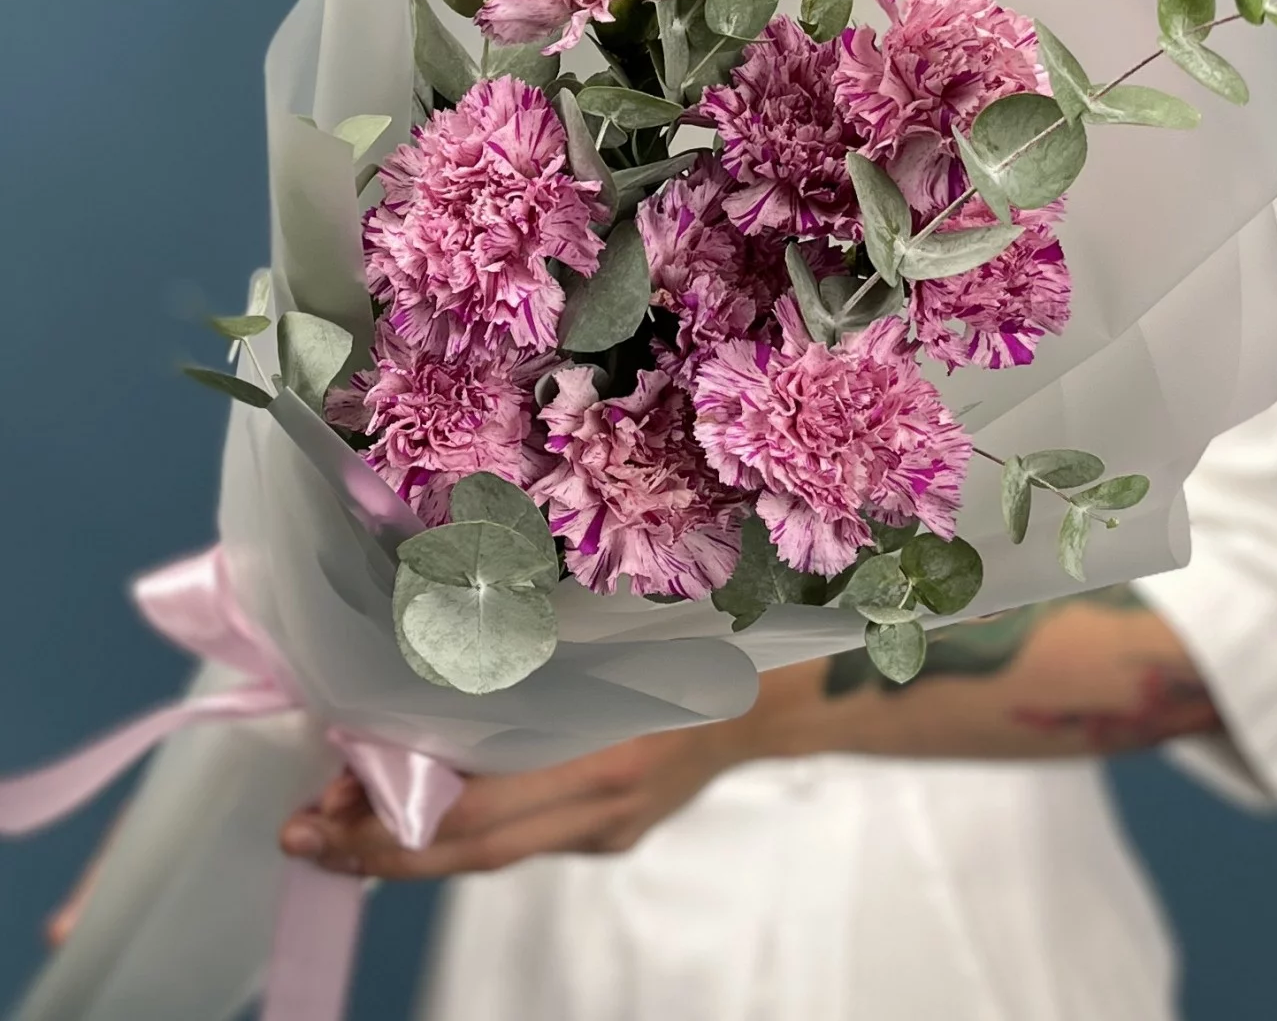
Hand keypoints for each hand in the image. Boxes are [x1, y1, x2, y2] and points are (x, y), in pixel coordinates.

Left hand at [278, 660, 828, 879]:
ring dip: (410, 845)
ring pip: (489, 854)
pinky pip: (520, 839)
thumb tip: (423, 649)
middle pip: (470, 852)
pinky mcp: (611, 835)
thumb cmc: (692, 637)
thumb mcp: (614, 627)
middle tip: (303, 836)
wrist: (770, 694)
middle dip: (377, 852)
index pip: (474, 812)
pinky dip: (460, 830)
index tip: (320, 810)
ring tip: (338, 830)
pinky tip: (419, 811)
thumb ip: (531, 650)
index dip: (389, 821)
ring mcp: (609, 829)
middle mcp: (603, 806)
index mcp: (606, 751)